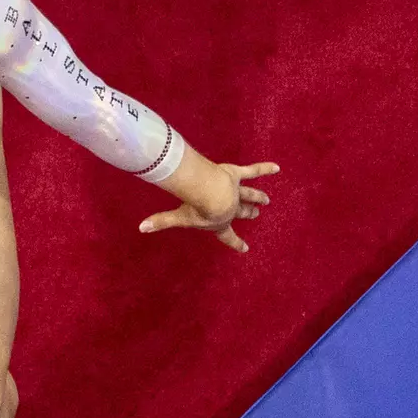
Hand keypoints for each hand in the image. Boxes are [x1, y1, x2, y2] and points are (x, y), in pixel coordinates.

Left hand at [139, 161, 278, 252]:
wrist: (212, 195)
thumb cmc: (197, 209)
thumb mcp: (178, 217)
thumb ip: (160, 221)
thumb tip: (140, 228)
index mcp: (219, 222)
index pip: (228, 236)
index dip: (236, 243)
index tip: (245, 249)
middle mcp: (230, 208)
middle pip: (242, 212)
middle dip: (248, 213)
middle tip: (256, 213)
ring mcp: (236, 191)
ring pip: (249, 194)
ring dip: (257, 197)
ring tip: (265, 200)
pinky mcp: (237, 175)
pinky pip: (253, 171)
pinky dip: (264, 169)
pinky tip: (276, 168)